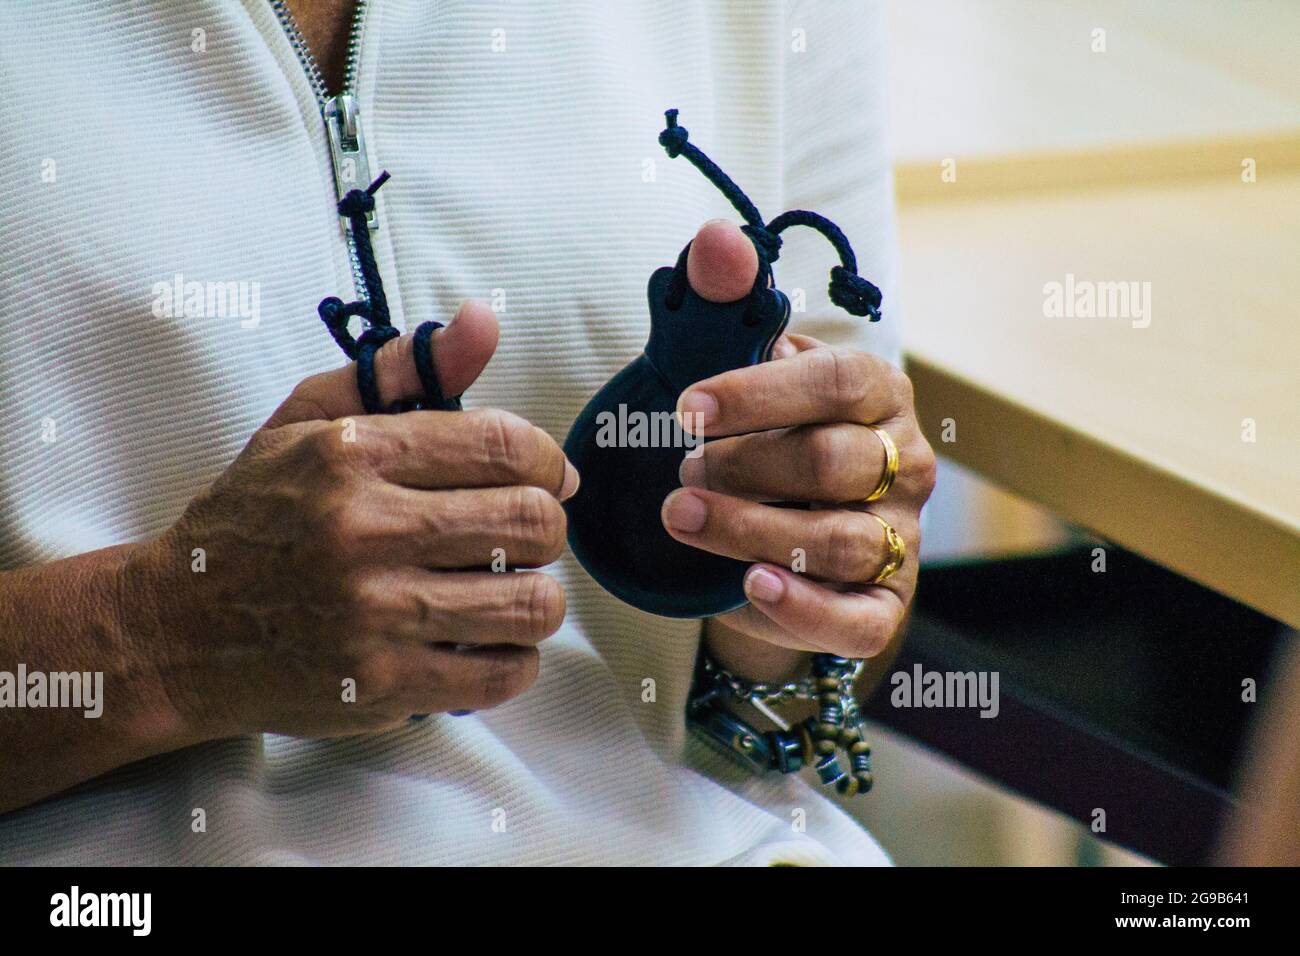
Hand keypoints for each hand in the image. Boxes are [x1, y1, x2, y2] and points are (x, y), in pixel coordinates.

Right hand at [123, 301, 578, 738]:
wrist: (173, 628)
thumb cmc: (252, 517)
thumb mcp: (308, 421)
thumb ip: (404, 369)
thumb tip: (485, 320)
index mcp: (353, 454)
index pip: (505, 446)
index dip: (549, 462)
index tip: (547, 478)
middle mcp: (364, 530)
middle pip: (531, 522)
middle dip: (545, 526)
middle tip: (522, 535)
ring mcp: (373, 614)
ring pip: (530, 602)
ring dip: (536, 594)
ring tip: (506, 588)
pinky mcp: (379, 683)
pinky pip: (502, 673)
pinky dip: (514, 658)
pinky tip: (486, 640)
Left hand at [660, 222, 936, 673]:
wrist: (774, 526)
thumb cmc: (756, 434)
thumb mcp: (734, 369)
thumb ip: (724, 303)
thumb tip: (717, 239)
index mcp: (876, 393)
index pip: (836, 383)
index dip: (760, 394)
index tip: (685, 407)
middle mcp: (903, 461)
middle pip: (835, 464)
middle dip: (747, 468)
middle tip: (681, 471)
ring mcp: (900, 538)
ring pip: (840, 541)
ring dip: (752, 531)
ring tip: (680, 518)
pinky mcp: (883, 605)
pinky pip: (858, 619)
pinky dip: (804, 607)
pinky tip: (748, 586)